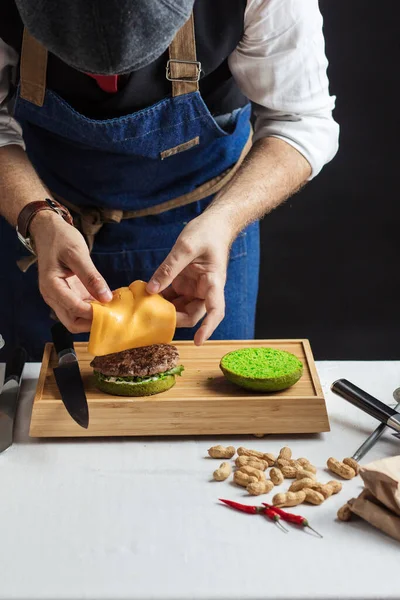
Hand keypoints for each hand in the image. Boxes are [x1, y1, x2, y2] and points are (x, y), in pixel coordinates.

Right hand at [30, 211, 111, 332]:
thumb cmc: (60, 238)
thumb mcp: (77, 254)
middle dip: (92, 322)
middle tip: (113, 314)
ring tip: (113, 308)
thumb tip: (106, 297)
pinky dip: (93, 309)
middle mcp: (52, 297)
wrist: (48, 230)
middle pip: (72, 322)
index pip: (74, 309)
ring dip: (93, 318)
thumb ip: (91, 276)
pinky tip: (108, 302)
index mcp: (51, 286)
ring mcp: (59, 297)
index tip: (113, 310)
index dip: (94, 313)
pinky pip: (79, 309)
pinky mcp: (67, 294)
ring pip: (76, 319)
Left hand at [146, 211, 233, 344]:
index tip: (197, 341)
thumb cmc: (207, 232)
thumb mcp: (185, 247)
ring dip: (165, 310)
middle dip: (175, 319)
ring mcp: (194, 288)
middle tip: (152, 318)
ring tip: (146, 308)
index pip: (215, 311)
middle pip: (193, 314)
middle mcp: (205, 290)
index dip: (208, 328)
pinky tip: (145, 298)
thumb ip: (168, 269)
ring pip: (181, 309)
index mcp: (213, 282)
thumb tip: (151, 290)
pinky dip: (160, 300)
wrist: (214, 224)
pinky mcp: (184, 283)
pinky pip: (172, 298)